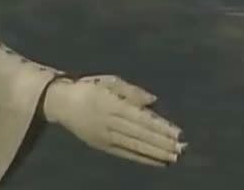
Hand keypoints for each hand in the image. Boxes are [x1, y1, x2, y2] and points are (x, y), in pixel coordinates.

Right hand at [43, 75, 185, 167]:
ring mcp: (105, 135)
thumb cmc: (89, 88)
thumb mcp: (109, 81)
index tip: (178, 132)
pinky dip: (143, 158)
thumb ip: (131, 91)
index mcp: (111, 103)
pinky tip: (158, 161)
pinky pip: (126, 153)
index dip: (159, 127)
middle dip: (162, 142)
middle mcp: (108, 121)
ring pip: (134, 146)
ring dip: (156, 152)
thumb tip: (153, 101)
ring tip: (174, 157)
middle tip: (182, 148)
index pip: (140, 118)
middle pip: (140, 134)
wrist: (61, 103)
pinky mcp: (102, 145)